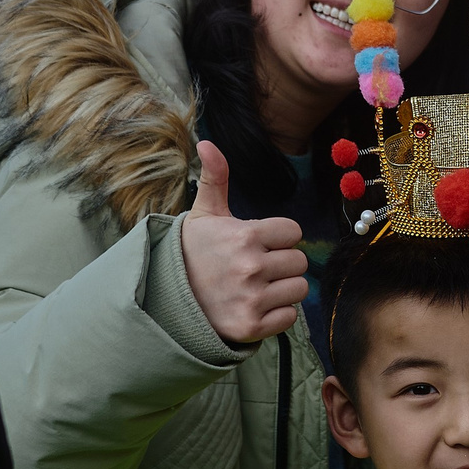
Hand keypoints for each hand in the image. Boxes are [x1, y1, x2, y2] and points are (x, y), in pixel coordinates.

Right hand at [182, 140, 309, 344]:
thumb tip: (206, 142)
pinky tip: (254, 306)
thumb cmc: (193, 253)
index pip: (293, 232)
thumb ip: (215, 177)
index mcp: (244, 235)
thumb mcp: (204, 214)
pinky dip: (276, 315)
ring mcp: (251, 298)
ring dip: (283, 289)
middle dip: (282, 263)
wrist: (168, 299)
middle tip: (255, 268)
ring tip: (256, 287)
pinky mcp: (251, 326)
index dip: (278, 238)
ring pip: (299, 289)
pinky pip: (289, 317)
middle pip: (299, 262)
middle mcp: (250, 267)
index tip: (257, 244)